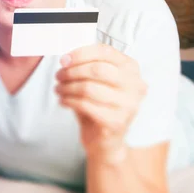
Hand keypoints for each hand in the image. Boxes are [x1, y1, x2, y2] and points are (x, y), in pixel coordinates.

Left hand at [54, 43, 146, 162]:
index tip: (64, 59)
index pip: (105, 52)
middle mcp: (135, 85)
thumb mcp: (98, 81)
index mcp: (131, 69)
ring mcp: (128, 105)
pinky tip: (64, 100)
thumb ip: (88, 65)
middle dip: (72, 71)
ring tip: (59, 89)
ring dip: (68, 87)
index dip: (81, 53)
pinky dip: (69, 100)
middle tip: (59, 75)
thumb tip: (67, 57)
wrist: (106, 140)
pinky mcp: (116, 122)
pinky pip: (85, 105)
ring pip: (89, 88)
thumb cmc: (100, 105)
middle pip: (97, 69)